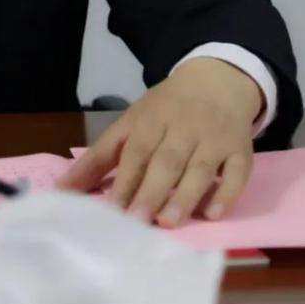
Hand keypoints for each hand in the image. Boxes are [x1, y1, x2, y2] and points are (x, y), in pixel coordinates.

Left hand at [57, 57, 263, 227]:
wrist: (216, 80)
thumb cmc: (165, 109)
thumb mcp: (130, 123)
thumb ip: (99, 157)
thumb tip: (63, 188)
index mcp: (150, 120)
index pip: (135, 151)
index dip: (123, 180)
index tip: (110, 211)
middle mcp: (182, 128)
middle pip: (166, 161)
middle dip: (150, 191)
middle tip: (137, 222)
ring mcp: (214, 138)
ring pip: (200, 168)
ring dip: (185, 195)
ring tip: (168, 222)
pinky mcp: (241, 149)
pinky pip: (238, 171)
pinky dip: (227, 192)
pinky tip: (214, 213)